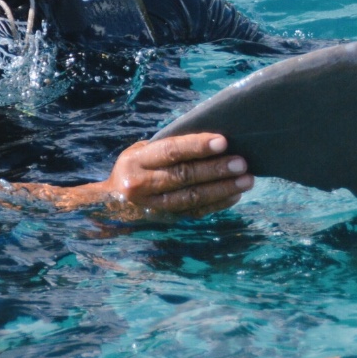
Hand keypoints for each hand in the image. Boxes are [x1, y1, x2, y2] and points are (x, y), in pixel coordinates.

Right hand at [69, 133, 251, 221]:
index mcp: (136, 162)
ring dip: (222, 189)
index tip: (223, 141)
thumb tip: (208, 138)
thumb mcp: (139, 152)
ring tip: (247, 180)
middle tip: (242, 163)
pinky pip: (195, 212)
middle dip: (216, 169)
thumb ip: (166, 146)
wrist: (110, 206)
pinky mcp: (165, 220)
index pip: (170, 152)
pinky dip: (217, 204)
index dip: (197, 146)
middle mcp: (142, 185)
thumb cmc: (134, 168)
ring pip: (192, 197)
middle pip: (184, 176)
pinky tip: (235, 195)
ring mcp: (154, 206)